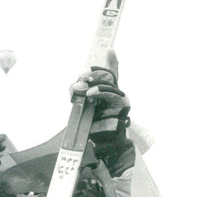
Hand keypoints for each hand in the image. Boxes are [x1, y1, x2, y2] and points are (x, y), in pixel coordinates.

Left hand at [70, 49, 133, 176]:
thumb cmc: (94, 127)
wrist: (103, 145)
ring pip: (110, 83)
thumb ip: (79, 95)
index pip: (112, 73)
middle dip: (92, 75)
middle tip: (80, 78)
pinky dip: (100, 91)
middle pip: (108, 76)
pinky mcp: (122, 106)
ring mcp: (121, 99)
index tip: (109, 51)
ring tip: (83, 86)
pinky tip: (90, 92)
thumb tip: (74, 86)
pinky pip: (112, 94)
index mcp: (108, 93)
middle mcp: (117, 94)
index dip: (113, 62)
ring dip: (95, 81)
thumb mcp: (83, 108)